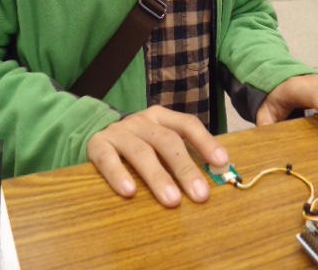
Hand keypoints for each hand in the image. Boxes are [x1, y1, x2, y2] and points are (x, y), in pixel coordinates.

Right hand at [87, 105, 228, 207]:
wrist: (96, 136)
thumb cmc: (138, 146)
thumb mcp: (159, 144)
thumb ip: (183, 155)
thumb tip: (217, 175)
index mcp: (161, 117)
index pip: (187, 124)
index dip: (205, 142)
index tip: (222, 162)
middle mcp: (142, 121)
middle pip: (167, 141)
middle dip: (185, 168)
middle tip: (200, 194)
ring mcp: (119, 132)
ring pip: (141, 152)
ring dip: (158, 177)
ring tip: (172, 200)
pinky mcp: (97, 145)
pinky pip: (108, 159)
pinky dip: (119, 174)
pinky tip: (129, 192)